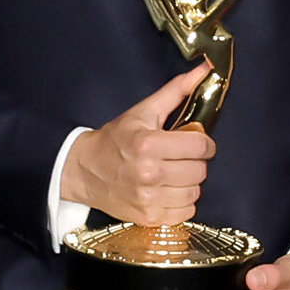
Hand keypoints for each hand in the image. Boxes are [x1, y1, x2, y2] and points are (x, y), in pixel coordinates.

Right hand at [59, 64, 217, 225]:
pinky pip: (186, 212)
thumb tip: (205, 71)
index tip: (198, 141)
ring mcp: (148, 198)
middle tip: (182, 157)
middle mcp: (149, 173)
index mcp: (148, 144)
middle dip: (196, 161)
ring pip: (195, 192)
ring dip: (190, 182)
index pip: (200, 146)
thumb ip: (176, 91)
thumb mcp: (143, 111)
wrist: (84, 170)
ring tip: (175, 173)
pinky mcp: (148, 217)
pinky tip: (170, 190)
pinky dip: (183, 202)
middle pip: (200, 170)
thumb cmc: (115, 139)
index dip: (204, 142)